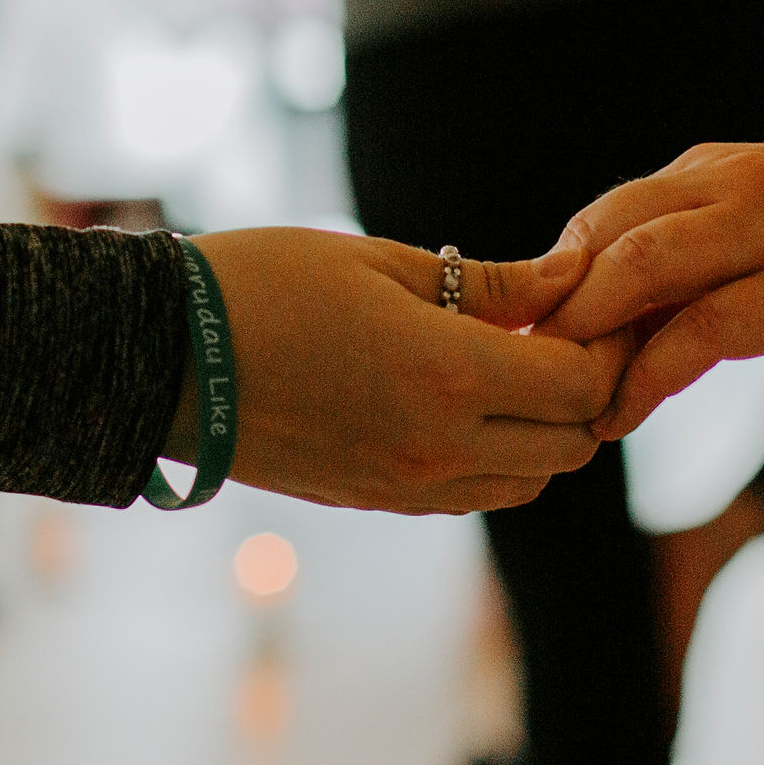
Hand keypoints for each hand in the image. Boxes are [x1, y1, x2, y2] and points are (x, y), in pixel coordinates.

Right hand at [196, 227, 619, 512]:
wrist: (158, 355)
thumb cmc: (261, 284)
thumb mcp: (379, 262)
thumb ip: (489, 283)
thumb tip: (571, 280)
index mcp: (446, 376)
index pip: (581, 385)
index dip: (605, 345)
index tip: (591, 304)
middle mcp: (438, 448)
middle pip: (570, 445)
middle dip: (585, 391)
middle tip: (560, 332)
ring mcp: (406, 486)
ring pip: (528, 483)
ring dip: (542, 430)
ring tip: (511, 364)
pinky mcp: (375, 502)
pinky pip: (472, 495)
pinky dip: (495, 456)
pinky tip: (463, 398)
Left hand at [533, 144, 763, 440]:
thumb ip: (712, 256)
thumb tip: (628, 317)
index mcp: (724, 168)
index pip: (603, 217)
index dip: (549, 282)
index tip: (518, 346)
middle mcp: (740, 186)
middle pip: (602, 238)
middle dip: (547, 313)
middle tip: (513, 380)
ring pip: (639, 273)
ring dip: (584, 344)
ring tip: (556, 404)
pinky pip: (701, 331)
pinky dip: (645, 376)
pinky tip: (620, 415)